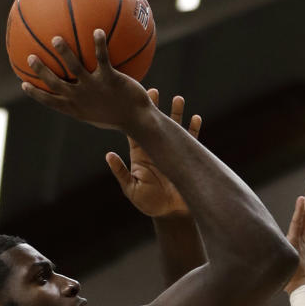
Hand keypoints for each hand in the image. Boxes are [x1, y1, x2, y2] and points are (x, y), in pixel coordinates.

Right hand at [21, 30, 152, 132]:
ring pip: (75, 69)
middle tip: (31, 57)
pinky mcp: (110, 79)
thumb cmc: (117, 114)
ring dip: (65, 54)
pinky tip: (97, 30)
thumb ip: (85, 100)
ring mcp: (95, 88)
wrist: (137, 119)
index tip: (23, 84)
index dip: (37, 94)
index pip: (52, 102)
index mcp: (77, 107)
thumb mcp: (97, 112)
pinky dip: (99, 44)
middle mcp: (82, 98)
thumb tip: (77, 86)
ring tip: (56, 40)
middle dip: (42, 71)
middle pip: (57, 84)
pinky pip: (102, 58)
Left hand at [105, 91, 201, 217]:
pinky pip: (192, 141)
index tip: (132, 100)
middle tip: (153, 91)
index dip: (133, 115)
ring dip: (176, 114)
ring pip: (174, 128)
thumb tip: (108, 155)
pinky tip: (196, 118)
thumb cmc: (149, 203)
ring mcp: (171, 153)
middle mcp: (155, 150)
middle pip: (154, 123)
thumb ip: (121, 172)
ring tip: (178, 99)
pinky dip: (194, 130)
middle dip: (155, 107)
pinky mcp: (186, 159)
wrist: (171, 214)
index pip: (135, 130)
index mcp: (140, 155)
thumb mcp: (132, 189)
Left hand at [285, 180, 304, 292]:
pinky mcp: (297, 242)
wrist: (300, 289)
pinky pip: (299, 224)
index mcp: (303, 241)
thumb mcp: (286, 264)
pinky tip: (302, 199)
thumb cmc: (292, 280)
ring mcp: (303, 239)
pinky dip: (301, 211)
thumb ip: (281, 257)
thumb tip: (269, 257)